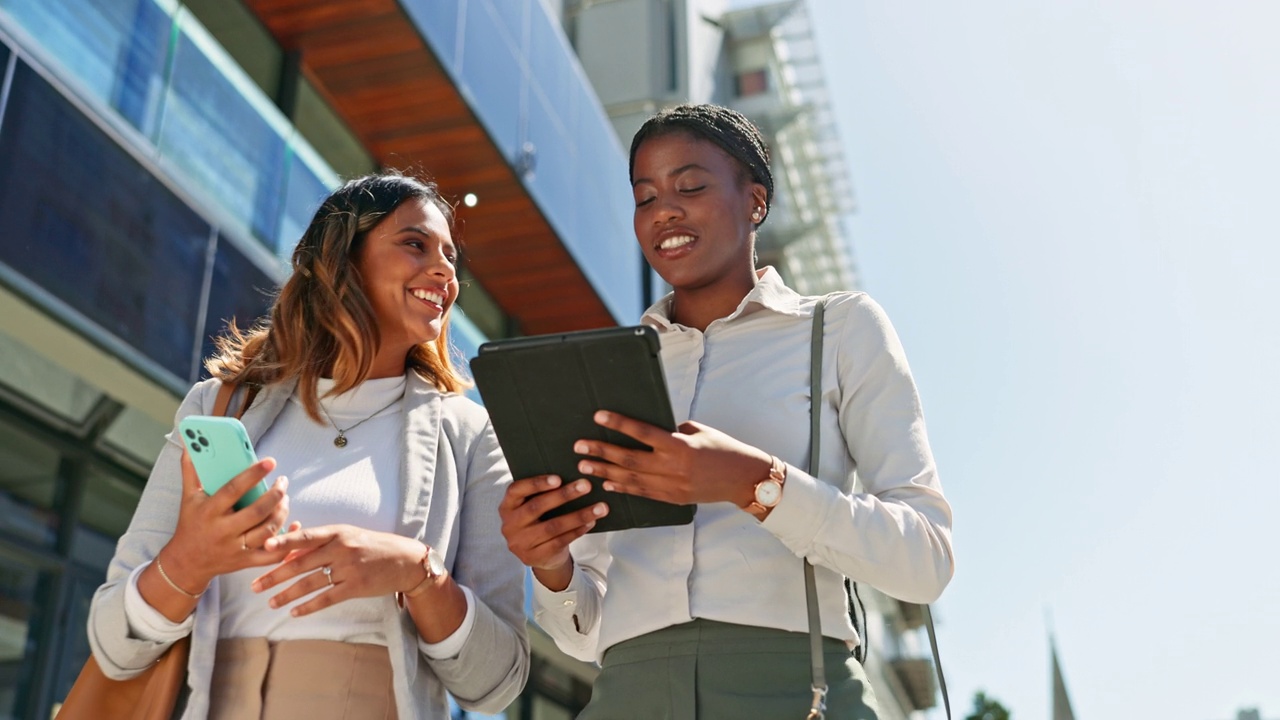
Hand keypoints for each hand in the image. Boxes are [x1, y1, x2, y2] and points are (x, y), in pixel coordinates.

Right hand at [162, 451, 294, 591]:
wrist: (186, 563)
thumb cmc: (190, 524)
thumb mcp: (188, 498)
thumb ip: (191, 471)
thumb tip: (190, 444)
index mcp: (209, 511)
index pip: (233, 490)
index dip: (253, 475)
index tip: (270, 462)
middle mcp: (223, 531)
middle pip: (257, 512)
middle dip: (275, 495)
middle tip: (283, 482)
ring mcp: (235, 548)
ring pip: (267, 531)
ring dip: (282, 512)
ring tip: (285, 499)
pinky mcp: (245, 562)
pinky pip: (271, 554)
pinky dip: (286, 540)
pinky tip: (294, 524)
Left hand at [251, 525, 428, 616]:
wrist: (404, 560)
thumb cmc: (370, 545)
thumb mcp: (347, 536)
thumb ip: (320, 543)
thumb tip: (289, 552)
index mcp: (337, 532)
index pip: (305, 536)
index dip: (283, 542)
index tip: (263, 547)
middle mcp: (341, 549)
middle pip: (301, 563)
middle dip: (275, 576)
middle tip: (255, 586)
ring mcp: (349, 569)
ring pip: (310, 583)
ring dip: (287, 594)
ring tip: (270, 603)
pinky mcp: (356, 587)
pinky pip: (326, 598)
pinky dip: (308, 607)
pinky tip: (293, 612)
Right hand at [499, 475, 606, 589]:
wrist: (539, 555)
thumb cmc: (539, 521)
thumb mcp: (532, 507)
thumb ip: (541, 494)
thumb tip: (572, 474)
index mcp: (506, 507)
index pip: (516, 490)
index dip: (536, 483)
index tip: (558, 478)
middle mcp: (509, 525)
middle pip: (536, 507)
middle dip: (564, 495)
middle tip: (586, 485)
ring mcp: (520, 543)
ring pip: (552, 527)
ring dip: (578, 515)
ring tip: (599, 507)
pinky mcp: (534, 557)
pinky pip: (559, 542)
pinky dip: (577, 531)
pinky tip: (591, 522)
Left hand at [575, 411, 772, 506]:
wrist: (743, 479)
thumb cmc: (724, 448)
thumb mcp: (698, 431)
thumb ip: (672, 432)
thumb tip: (648, 431)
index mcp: (680, 445)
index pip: (642, 433)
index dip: (619, 424)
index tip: (598, 417)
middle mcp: (673, 467)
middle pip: (630, 459)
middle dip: (602, 451)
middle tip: (580, 446)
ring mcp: (672, 486)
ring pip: (632, 479)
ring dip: (606, 471)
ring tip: (585, 466)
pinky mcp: (673, 498)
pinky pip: (643, 493)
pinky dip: (623, 488)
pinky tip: (607, 483)